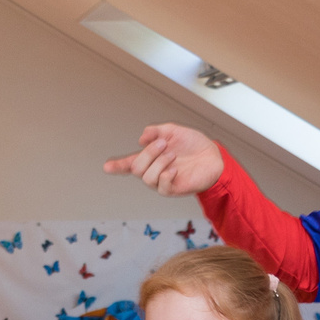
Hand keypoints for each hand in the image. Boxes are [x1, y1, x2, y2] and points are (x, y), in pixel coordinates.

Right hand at [104, 124, 224, 196]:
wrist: (213, 155)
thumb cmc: (193, 145)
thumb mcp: (173, 130)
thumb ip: (156, 131)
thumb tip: (141, 139)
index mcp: (151, 158)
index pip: (129, 164)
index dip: (117, 165)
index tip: (106, 166)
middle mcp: (154, 171)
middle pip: (136, 168)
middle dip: (148, 153)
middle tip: (164, 144)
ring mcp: (163, 181)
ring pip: (146, 177)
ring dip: (159, 162)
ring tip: (173, 154)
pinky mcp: (174, 189)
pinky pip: (161, 186)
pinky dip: (166, 175)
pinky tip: (174, 169)